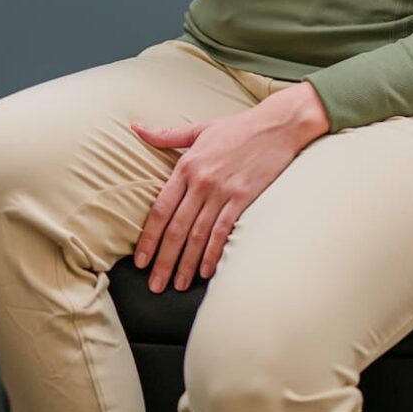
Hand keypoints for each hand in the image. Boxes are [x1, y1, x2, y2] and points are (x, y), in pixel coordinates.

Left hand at [132, 81, 329, 291]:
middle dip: (163, 260)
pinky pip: (224, 232)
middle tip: (154, 285)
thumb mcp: (199, 128)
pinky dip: (213, 254)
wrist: (277, 125)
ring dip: (186, 264)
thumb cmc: (237, 128)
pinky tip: (205, 272)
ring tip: (177, 285)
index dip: (148, 238)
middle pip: (176, 229)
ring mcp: (222, 192)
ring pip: (198, 236)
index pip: (159, 209)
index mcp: (186, 166)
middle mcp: (201, 182)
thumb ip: (166, 135)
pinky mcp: (244, 199)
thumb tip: (135, 127)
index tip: (140, 260)